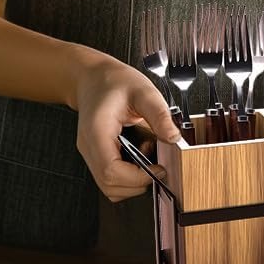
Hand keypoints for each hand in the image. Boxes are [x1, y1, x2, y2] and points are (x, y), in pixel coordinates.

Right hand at [72, 52, 180, 200]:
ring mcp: (90, 153)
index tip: (158, 169)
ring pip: (109, 186)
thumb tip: (173, 137)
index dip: (137, 177)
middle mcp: (89, 146)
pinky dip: (127, 176)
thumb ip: (159, 115)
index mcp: (97, 131)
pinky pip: (110, 178)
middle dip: (138, 182)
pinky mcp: (96, 155)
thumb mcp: (143, 91)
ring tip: (146, 157)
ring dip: (133, 181)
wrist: (93, 77)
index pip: (111, 171)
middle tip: (156, 165)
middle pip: (109, 184)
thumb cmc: (113, 81)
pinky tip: (137, 156)